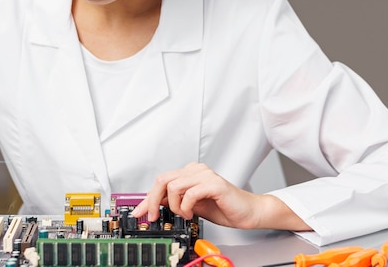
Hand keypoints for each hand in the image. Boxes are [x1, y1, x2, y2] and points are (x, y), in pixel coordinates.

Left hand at [131, 162, 311, 230]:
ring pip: (173, 186)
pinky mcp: (214, 184)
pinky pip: (190, 193)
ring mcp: (205, 175)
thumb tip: (151, 207)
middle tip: (154, 216)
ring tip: (184, 214)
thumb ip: (173, 203)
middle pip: (163, 180)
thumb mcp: (191, 206)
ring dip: (174, 206)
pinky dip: (186, 207)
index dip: (147, 198)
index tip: (139, 212)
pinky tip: (192, 213)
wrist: (248, 212)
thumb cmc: (224, 208)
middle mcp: (196, 170)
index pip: (161, 181)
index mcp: (190, 173)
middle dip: (153, 201)